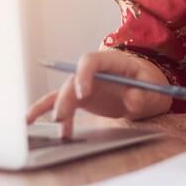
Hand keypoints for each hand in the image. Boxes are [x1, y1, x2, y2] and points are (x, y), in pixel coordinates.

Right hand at [25, 49, 172, 138]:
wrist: (148, 90)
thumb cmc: (150, 84)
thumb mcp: (153, 88)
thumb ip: (144, 93)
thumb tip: (132, 100)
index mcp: (112, 61)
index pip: (90, 61)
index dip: (84, 74)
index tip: (83, 94)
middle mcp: (94, 71)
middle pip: (74, 79)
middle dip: (65, 98)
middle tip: (61, 117)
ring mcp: (86, 84)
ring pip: (65, 92)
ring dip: (55, 107)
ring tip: (55, 124)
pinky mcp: (82, 99)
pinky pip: (63, 102)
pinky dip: (46, 108)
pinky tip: (32, 119)